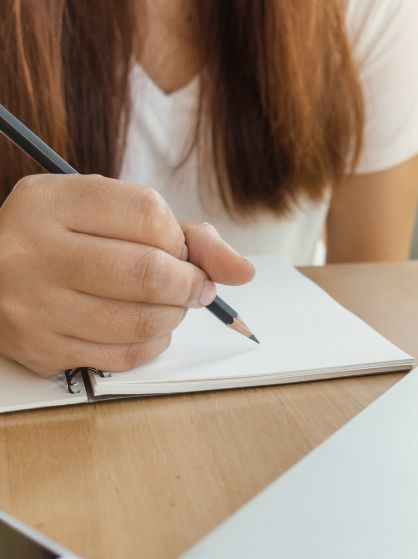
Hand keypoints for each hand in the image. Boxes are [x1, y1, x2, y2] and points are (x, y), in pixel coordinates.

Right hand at [0, 174, 254, 376]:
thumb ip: (182, 234)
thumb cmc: (64, 240)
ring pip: (141, 321)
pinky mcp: (40, 349)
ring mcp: (33, 305)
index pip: (149, 214)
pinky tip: (146, 326)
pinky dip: (153, 343)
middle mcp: (34, 252)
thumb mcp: (108, 214)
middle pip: (150, 274)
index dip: (181, 238)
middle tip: (193, 285)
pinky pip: (124, 356)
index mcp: (52, 202)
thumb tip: (243, 270)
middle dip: (190, 284)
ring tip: (169, 304)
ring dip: (174, 315)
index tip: (181, 250)